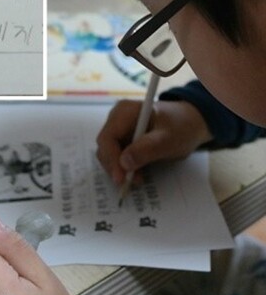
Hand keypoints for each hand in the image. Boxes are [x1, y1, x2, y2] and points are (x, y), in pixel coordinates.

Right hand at [96, 100, 212, 184]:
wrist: (189, 124)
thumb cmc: (180, 126)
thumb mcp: (167, 139)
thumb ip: (146, 149)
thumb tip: (124, 163)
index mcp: (124, 111)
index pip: (108, 137)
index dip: (111, 158)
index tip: (120, 177)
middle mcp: (117, 119)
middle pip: (105, 146)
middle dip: (115, 166)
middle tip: (129, 182)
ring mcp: (119, 129)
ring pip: (109, 153)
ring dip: (120, 168)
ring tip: (137, 179)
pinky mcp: (123, 139)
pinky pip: (117, 155)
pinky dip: (124, 167)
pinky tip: (137, 174)